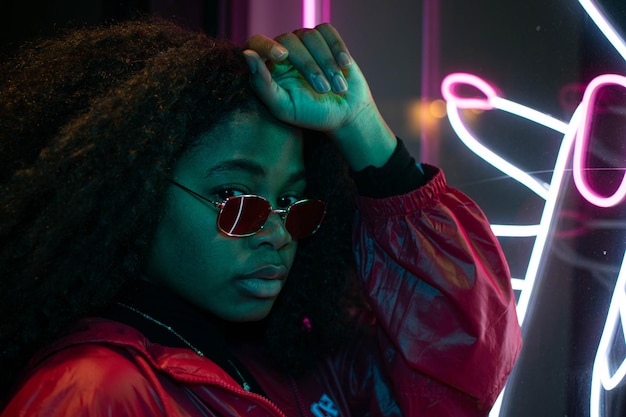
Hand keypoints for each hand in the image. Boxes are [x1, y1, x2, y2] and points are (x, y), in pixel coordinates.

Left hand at [244, 24, 396, 169]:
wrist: (343, 114)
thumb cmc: (310, 114)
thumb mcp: (283, 107)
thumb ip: (262, 85)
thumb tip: (248, 54)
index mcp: (269, 65)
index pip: (257, 43)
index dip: (267, 45)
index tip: (282, 57)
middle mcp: (285, 49)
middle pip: (289, 41)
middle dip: (309, 66)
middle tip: (323, 89)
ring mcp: (305, 42)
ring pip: (311, 36)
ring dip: (327, 62)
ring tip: (338, 87)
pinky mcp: (325, 38)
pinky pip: (327, 31)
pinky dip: (338, 47)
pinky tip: (345, 65)